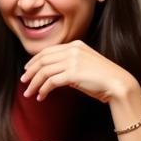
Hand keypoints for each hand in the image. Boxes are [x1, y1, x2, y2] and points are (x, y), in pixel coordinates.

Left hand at [20, 40, 135, 102]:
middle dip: (30, 72)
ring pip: (44, 72)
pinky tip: (41, 96)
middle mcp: (73, 50)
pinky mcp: (72, 74)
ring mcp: (73, 61)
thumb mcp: (85, 63)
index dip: (34, 61)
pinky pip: (50, 82)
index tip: (27, 70)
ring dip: (34, 83)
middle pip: (43, 60)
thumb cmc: (102, 77)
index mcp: (76, 44)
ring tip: (29, 93)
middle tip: (23, 82)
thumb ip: (70, 62)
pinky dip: (43, 90)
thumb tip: (52, 73)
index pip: (48, 51)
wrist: (117, 83)